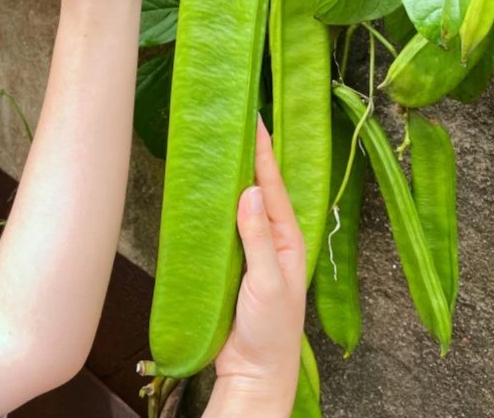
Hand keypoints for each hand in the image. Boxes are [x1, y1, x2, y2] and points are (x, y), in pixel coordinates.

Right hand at [205, 119, 306, 416]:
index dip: (264, 153)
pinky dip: (216, 206)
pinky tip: (205, 193)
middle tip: (235, 124)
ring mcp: (251, 249)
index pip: (274, 186)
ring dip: (232, 178)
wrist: (254, 372)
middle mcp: (272, 238)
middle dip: (249, 157)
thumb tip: (250, 191)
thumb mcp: (267, 283)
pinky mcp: (231, 262)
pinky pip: (225, 226)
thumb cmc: (270, 331)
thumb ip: (258, 239)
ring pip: (241, 205)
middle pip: (259, 189)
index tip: (254, 121)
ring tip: (218, 148)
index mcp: (288, 238)